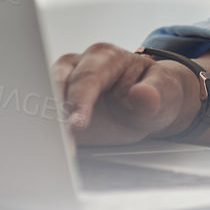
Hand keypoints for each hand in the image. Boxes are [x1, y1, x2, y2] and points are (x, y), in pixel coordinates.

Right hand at [52, 42, 194, 146]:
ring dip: (46, 125)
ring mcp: (65, 86)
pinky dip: (46, 135)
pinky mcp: (59, 108)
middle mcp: (79, 67)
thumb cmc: (156, 91)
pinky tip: (50, 152)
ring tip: (53, 150)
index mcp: (105, 57)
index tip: (77, 125)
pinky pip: (46, 119)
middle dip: (55, 112)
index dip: (80, 100)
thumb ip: (154, 93)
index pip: (87, 76)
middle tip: (60, 140)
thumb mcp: (164, 92)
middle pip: (56, 83)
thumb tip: (142, 94)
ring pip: (44, 99)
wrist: (151, 104)